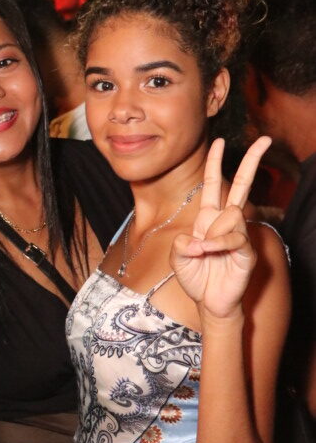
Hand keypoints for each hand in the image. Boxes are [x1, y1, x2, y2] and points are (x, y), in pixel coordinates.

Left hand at [170, 136, 271, 318]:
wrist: (208, 303)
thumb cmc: (195, 278)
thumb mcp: (178, 259)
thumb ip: (181, 245)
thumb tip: (195, 238)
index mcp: (208, 218)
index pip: (214, 185)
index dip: (216, 164)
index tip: (219, 141)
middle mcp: (226, 222)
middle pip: (242, 186)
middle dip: (252, 161)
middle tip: (265, 139)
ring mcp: (239, 235)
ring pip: (232, 216)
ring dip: (212, 234)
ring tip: (202, 252)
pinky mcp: (247, 251)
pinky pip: (235, 238)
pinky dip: (218, 244)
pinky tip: (209, 252)